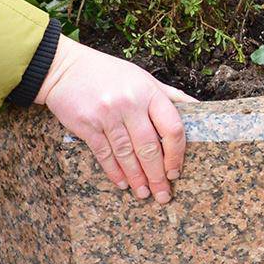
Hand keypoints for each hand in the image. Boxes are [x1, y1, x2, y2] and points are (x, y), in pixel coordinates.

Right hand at [34, 36, 191, 201]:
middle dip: (157, 175)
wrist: (65, 69)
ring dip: (137, 178)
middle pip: (150, 147)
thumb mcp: (144, 78)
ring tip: (144, 194)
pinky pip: (104, 154)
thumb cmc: (110, 74)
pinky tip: (123, 182)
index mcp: (149, 92)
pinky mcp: (87, 125)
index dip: (176, 154)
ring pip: (127, 154)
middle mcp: (130, 103)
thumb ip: (170, 95)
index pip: (172, 128)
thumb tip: (199, 110)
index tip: (175, 171)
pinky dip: (114, 171)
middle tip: (163, 195)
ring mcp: (108, 114)